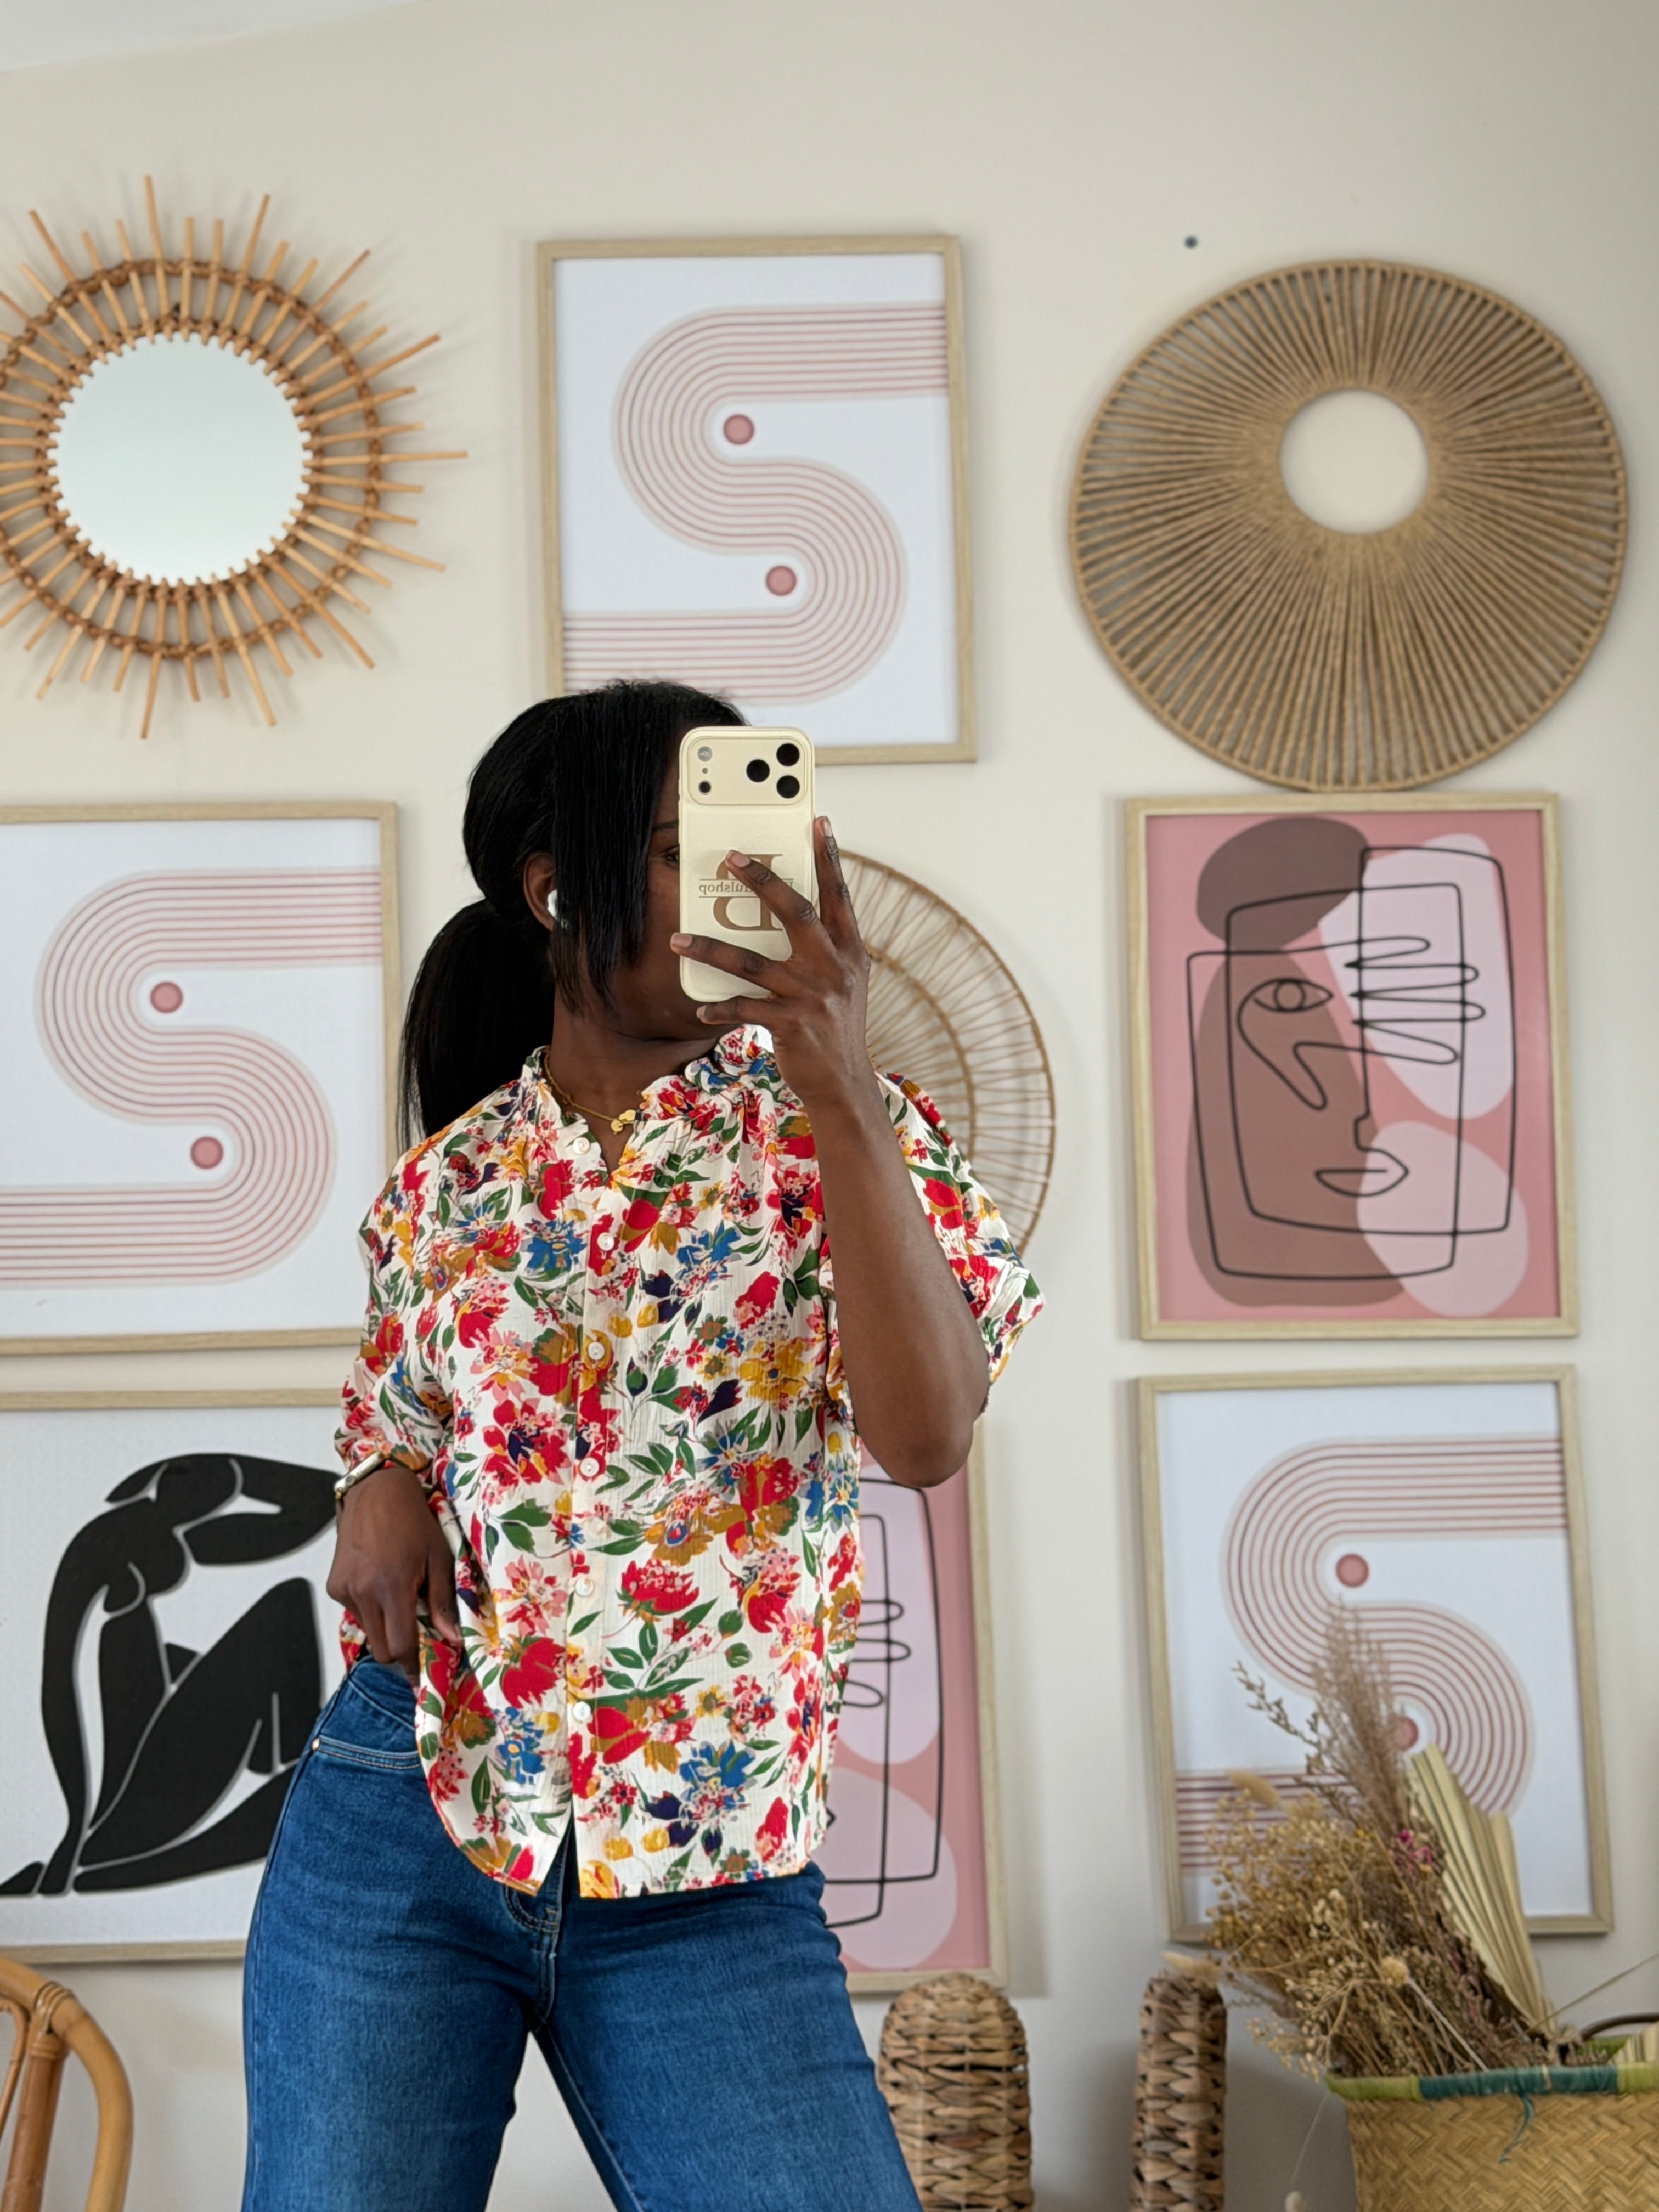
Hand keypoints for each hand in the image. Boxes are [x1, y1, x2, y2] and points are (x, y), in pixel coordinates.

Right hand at [325, 1464, 460, 1679]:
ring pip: (368, 1632)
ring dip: (386, 1628)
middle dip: (400, 1653)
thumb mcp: (439, 1558)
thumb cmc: (414, 1521)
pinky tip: (381, 1584)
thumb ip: (442, 1603)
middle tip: (418, 1639)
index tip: (422, 1679)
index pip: (400, 1646)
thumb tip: (452, 1640)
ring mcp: (345, 1589)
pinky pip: (356, 1613)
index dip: (413, 1668)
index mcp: (393, 1586)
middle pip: (381, 1650)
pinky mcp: (335, 1586)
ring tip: (400, 1599)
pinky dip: (371, 1610)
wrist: (377, 1491)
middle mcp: (364, 1592)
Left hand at [672, 817, 876, 1115]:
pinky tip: (701, 1007)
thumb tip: (786, 920)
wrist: (846, 1086)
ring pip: (752, 962)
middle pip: (795, 912)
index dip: (829, 859)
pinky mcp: (792, 1024)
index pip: (838, 896)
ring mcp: (813, 995)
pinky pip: (744, 1006)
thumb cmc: (836, 1031)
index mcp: (850, 953)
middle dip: (762, 880)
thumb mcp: (844, 986)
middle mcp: (834, 968)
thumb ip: (825, 952)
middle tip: (732, 857)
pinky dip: (719, 1006)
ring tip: (679, 939)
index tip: (818, 824)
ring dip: (710, 948)